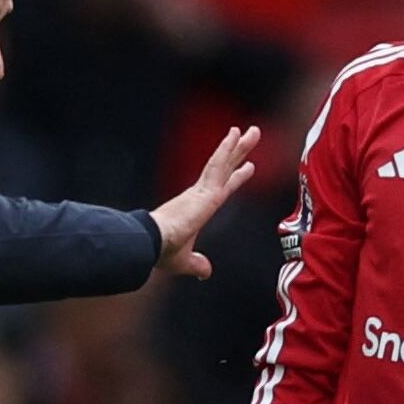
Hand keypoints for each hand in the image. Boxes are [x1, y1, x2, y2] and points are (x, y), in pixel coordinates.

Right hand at [151, 126, 259, 278]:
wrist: (151, 244)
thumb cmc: (161, 251)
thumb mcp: (183, 261)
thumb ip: (196, 264)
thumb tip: (205, 272)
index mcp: (195, 207)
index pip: (220, 188)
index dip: (235, 177)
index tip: (247, 166)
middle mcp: (199, 195)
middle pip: (224, 169)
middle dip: (239, 153)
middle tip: (252, 135)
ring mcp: (201, 191)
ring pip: (223, 163)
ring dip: (238, 146)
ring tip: (253, 131)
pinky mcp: (203, 191)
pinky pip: (217, 165)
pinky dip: (226, 150)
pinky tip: (235, 136)